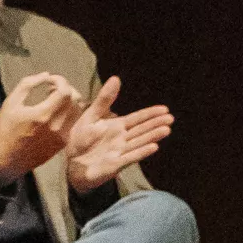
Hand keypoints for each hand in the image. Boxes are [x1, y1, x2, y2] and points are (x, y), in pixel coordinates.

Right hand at [0, 72, 85, 180]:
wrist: (6, 160)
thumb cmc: (5, 130)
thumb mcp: (11, 102)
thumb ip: (28, 84)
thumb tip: (46, 75)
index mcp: (43, 114)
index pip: (65, 91)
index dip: (60, 80)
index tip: (49, 80)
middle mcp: (57, 126)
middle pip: (75, 99)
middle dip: (66, 88)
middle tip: (52, 88)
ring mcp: (62, 137)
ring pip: (78, 111)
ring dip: (69, 100)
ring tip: (54, 100)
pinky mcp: (63, 144)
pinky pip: (73, 122)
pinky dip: (68, 112)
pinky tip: (54, 113)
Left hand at [62, 76, 174, 190]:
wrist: (72, 163)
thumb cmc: (82, 140)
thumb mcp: (91, 116)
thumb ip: (104, 100)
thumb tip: (116, 78)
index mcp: (117, 126)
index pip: (137, 118)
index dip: (150, 113)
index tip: (165, 109)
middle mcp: (122, 138)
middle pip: (142, 130)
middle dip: (156, 124)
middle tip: (170, 119)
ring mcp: (121, 151)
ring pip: (139, 142)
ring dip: (152, 136)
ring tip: (166, 130)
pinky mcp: (116, 164)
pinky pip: (130, 157)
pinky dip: (141, 152)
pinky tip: (153, 147)